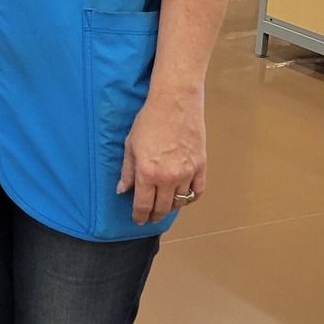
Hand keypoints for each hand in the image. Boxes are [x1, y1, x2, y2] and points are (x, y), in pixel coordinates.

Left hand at [118, 86, 205, 222]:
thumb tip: (122, 190)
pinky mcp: (201, 166)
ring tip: (164, 207)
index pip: (143, 205)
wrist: (175, 103)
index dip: (139, 216)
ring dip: (171, 208)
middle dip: (154, 215)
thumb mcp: (130, 145)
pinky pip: (197, 191)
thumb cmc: (149, 120)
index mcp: (147, 173)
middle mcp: (168, 177)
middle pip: (162, 208)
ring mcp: (187, 172)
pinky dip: (190, 198)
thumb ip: (127, 171)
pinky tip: (183, 198)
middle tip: (150, 217)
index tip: (138, 219)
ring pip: (180, 202)